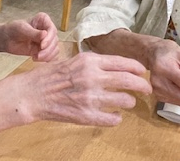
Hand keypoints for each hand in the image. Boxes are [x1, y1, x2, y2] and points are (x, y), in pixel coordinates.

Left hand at [2, 12, 58, 60]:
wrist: (6, 39)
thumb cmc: (13, 29)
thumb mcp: (22, 29)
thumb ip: (34, 33)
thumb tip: (45, 34)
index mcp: (43, 20)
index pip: (52, 29)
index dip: (49, 38)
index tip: (42, 45)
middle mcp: (47, 29)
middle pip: (55, 40)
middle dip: (48, 49)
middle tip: (38, 55)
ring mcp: (47, 40)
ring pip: (55, 49)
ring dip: (47, 55)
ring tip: (36, 57)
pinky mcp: (44, 49)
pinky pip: (51, 55)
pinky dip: (46, 59)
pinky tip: (35, 58)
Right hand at [19, 52, 151, 125]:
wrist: (33, 93)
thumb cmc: (51, 75)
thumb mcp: (74, 60)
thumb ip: (94, 63)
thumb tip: (116, 66)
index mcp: (90, 61)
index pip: (124, 63)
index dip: (138, 69)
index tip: (142, 72)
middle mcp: (93, 77)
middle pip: (129, 81)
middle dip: (142, 86)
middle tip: (146, 89)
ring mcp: (90, 97)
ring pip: (125, 100)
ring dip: (129, 101)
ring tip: (126, 102)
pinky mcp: (86, 115)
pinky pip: (112, 119)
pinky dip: (117, 118)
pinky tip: (114, 116)